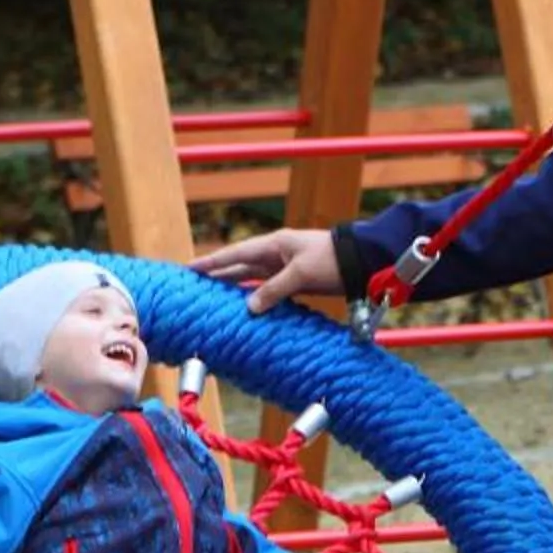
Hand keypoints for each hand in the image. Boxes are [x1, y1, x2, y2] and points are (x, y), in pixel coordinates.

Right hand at [191, 227, 339, 314]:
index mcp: (274, 245)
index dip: (212, 262)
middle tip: (193, 283)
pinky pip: (269, 290)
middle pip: (239, 266)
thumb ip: (274, 289)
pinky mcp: (296, 281)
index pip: (235, 254)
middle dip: (217, 274)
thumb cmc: (332, 260)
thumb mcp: (301, 273)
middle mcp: (276, 254)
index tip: (190, 268)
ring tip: (213, 296)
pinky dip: (256, 298)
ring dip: (234, 287)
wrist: (362, 260)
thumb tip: (249, 307)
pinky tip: (246, 306)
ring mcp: (285, 268)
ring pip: (252, 279)